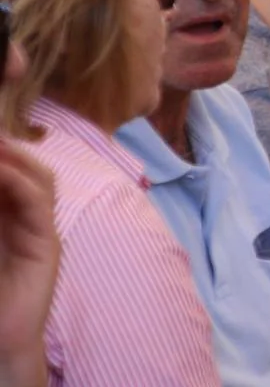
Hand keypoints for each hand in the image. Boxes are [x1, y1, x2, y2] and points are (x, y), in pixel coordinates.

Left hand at [0, 141, 58, 370]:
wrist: (2, 340)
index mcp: (7, 217)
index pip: (11, 171)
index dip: (3, 150)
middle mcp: (27, 218)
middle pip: (28, 167)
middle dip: (7, 147)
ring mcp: (41, 230)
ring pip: (41, 179)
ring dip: (16, 158)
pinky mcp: (47, 245)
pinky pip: (40, 204)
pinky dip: (21, 183)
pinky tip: (1, 173)